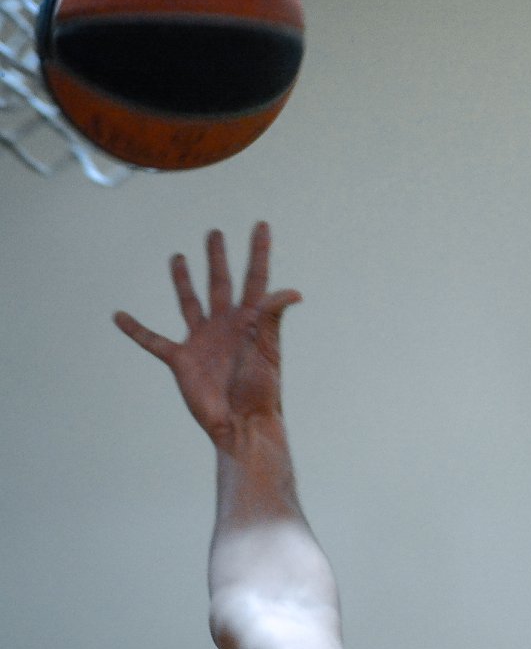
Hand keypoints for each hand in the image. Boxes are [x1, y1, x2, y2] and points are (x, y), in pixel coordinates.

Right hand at [115, 222, 300, 453]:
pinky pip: (153, 341)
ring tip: (177, 257)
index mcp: (252, 320)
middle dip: (218, 258)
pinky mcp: (182, 360)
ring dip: (183, 280)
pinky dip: (135, 329)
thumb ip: (273, 318)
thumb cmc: (262, 390)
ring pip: (190, 302)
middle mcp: (227, 325)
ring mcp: (203, 340)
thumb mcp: (269, 350)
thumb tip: (292, 291)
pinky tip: (119, 315)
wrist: (241, 423)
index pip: (257, 278)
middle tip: (214, 233)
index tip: (261, 225)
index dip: (259, 252)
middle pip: (221, 282)